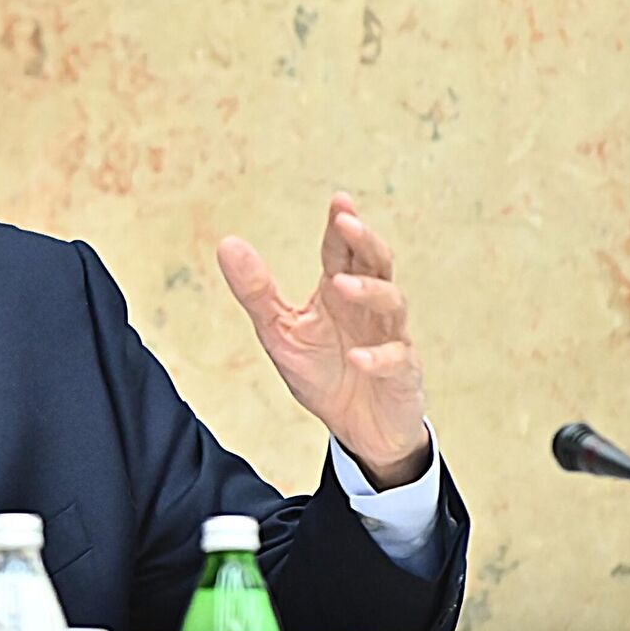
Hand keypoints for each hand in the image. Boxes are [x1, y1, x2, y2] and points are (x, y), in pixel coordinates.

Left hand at [215, 193, 429, 488]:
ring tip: (341, 285)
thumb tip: (227, 243)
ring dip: (368, 291)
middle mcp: (370, 308)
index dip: (342, 226)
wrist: (357, 428)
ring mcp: (390, 338)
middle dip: (365, 241)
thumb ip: (257, 291)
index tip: (338, 201)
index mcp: (339, 293)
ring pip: (392, 303)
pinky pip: (396, 360)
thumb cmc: (323, 373)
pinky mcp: (402, 374)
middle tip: (347, 223)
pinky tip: (357, 358)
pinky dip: (378, 358)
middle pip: (377, 264)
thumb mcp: (279, 331)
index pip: (343, 251)